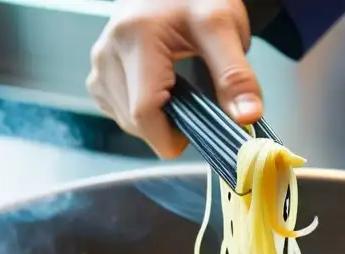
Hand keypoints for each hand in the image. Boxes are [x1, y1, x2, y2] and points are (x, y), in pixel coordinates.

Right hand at [86, 0, 263, 158]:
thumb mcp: (223, 27)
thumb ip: (235, 75)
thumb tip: (247, 116)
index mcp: (135, 39)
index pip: (144, 114)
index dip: (172, 136)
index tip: (196, 129)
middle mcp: (107, 53)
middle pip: (134, 123)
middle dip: (167, 126)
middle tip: (193, 99)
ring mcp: (99, 65)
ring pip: (125, 121)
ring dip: (155, 120)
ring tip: (175, 88)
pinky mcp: (97, 74)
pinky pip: (118, 112)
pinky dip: (141, 112)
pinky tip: (158, 89)